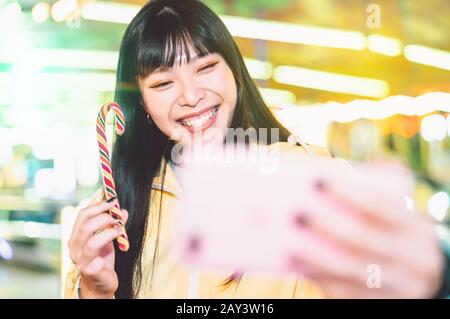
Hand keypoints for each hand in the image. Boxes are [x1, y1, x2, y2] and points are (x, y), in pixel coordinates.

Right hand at [68, 199, 127, 297]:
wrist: (100, 284)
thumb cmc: (102, 259)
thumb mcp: (108, 239)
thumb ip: (114, 225)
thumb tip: (123, 211)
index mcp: (77, 236)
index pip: (82, 215)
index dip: (98, 206)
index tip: (113, 201)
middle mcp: (75, 247)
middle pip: (85, 226)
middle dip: (104, 217)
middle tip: (118, 217)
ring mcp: (81, 260)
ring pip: (91, 242)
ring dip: (109, 233)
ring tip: (120, 230)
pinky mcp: (89, 271)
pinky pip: (95, 262)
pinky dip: (105, 252)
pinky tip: (116, 248)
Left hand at [290, 161, 444, 297]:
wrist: (422, 275)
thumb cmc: (395, 231)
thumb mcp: (399, 209)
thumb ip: (384, 181)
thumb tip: (354, 162)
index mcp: (415, 229)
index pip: (380, 206)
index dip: (348, 192)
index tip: (316, 180)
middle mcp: (413, 259)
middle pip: (363, 240)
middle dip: (326, 224)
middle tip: (295, 212)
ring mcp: (399, 286)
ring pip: (352, 270)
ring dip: (316, 256)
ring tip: (288, 242)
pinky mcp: (380, 304)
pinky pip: (346, 293)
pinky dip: (320, 278)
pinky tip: (296, 265)